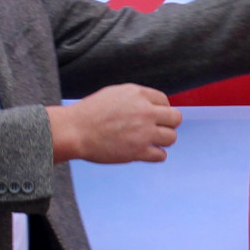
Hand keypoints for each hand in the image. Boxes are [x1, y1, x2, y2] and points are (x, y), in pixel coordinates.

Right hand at [47, 83, 179, 164]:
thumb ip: (135, 99)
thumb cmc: (89, 113)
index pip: (165, 101)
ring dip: (163, 141)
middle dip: (168, 124)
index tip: (154, 117)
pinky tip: (146, 152)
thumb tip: (153, 106)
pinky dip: (156, 155)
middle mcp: (145, 111)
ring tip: (150, 141)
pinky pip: (161, 155)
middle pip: (175, 118)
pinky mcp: (138, 151)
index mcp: (138, 94)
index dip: (161, 110)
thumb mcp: (114, 94)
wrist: (74, 131)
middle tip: (157, 129)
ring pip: (171, 138)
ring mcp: (143, 132)